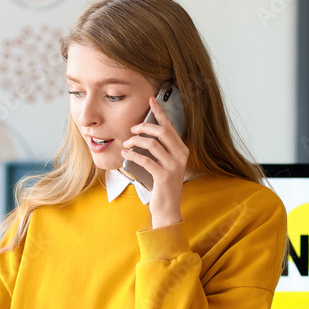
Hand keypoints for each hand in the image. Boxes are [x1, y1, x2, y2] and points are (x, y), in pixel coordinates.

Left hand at [121, 95, 188, 225]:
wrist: (168, 208)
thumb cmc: (162, 185)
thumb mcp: (164, 165)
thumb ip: (159, 151)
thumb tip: (141, 135)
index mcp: (182, 150)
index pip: (170, 127)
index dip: (160, 112)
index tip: (151, 100)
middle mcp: (181, 156)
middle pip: (162, 132)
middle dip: (144, 127)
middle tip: (132, 129)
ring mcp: (174, 166)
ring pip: (153, 144)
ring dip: (136, 141)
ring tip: (127, 143)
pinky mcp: (164, 177)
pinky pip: (146, 160)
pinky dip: (134, 154)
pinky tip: (126, 153)